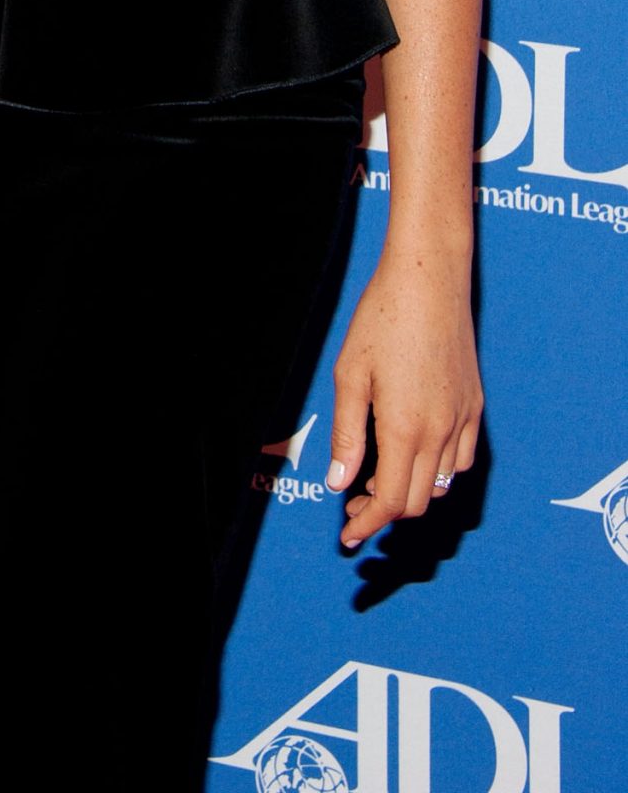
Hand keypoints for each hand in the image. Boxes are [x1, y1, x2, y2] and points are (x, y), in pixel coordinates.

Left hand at [326, 252, 482, 548]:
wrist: (430, 279)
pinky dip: (438, 472)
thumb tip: (339, 484)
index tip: (348, 535)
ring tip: (377, 476)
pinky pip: (460, 460)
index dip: (367, 525)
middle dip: (385, 513)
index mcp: (405, 428)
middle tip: (354, 504)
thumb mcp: (350, 375)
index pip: (391, 501)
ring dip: (412, 492)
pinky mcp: (475, 407)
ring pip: (442, 485)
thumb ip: (348, 435)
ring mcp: (463, 420)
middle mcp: (440, 432)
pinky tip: (413, 453)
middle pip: (418, 501)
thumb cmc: (382, 320)